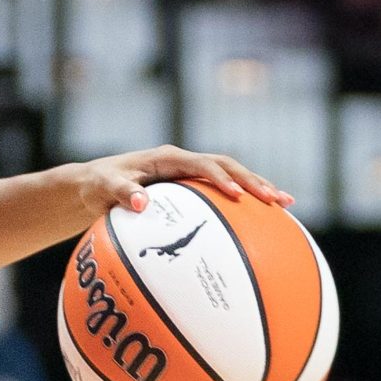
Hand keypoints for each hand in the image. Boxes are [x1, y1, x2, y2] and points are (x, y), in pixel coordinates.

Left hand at [70, 144, 293, 218]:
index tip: (237, 194)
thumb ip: (120, 192)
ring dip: (257, 188)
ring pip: (232, 176)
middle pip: (227, 166)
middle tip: (277, 199)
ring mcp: (190, 174)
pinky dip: (245, 203)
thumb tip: (140, 203)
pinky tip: (265, 221)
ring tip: (286, 204)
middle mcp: (184, 162)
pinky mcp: (192, 188)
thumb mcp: (103, 188)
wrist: (94, 184)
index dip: (221, 178)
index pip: (202, 164)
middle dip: (253, 181)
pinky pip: (223, 193)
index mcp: (167, 159)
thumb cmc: (98, 185)